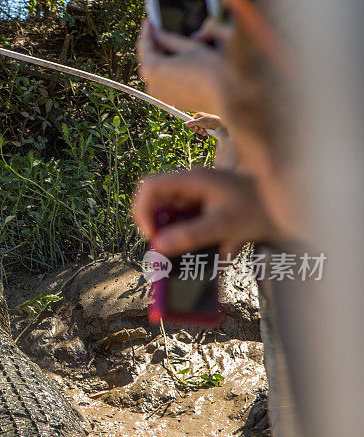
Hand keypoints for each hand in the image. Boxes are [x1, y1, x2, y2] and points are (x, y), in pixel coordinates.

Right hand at [133, 168, 278, 256]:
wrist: (295, 207)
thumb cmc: (262, 208)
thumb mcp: (224, 224)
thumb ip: (190, 235)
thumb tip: (158, 247)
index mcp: (193, 179)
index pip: (150, 187)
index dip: (143, 211)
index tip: (151, 235)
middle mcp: (193, 185)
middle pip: (158, 203)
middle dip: (158, 227)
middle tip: (163, 248)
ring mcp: (201, 197)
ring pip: (174, 216)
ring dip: (178, 237)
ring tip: (192, 254)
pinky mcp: (210, 209)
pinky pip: (191, 225)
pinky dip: (197, 242)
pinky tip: (219, 252)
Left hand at [135, 20, 227, 114]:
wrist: (226, 97)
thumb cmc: (210, 70)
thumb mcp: (189, 47)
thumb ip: (168, 38)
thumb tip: (157, 32)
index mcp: (153, 69)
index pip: (144, 45)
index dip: (147, 31)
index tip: (149, 22)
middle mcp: (151, 85)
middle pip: (147, 59)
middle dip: (152, 44)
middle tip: (157, 30)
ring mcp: (159, 95)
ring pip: (154, 71)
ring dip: (158, 57)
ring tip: (167, 43)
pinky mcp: (168, 101)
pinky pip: (161, 82)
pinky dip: (165, 70)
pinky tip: (174, 60)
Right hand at [185, 112, 224, 135]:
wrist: (219, 124)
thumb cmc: (210, 120)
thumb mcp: (199, 121)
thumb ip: (192, 123)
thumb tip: (185, 124)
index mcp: (198, 116)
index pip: (191, 120)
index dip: (190, 124)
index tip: (189, 127)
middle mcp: (201, 120)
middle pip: (194, 126)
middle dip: (196, 129)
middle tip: (197, 128)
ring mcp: (204, 125)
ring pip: (198, 130)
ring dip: (200, 131)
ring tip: (203, 129)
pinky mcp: (206, 129)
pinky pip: (202, 132)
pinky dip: (203, 133)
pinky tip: (206, 131)